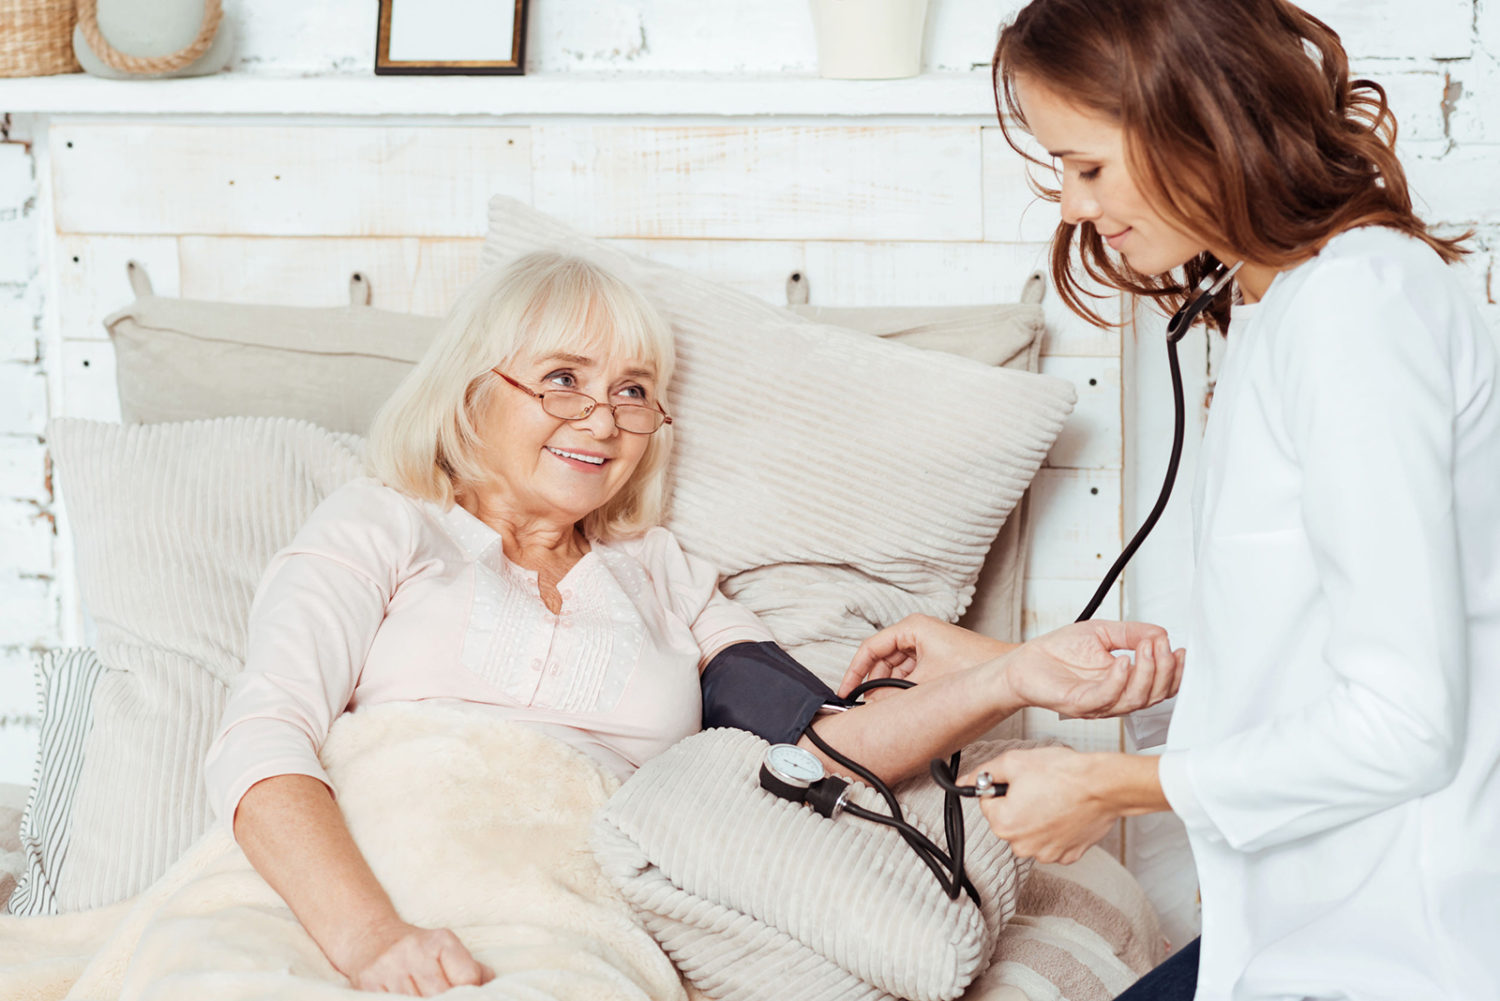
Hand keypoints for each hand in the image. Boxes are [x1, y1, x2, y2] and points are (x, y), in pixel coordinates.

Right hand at [343, 921, 493, 995]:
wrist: (372, 936)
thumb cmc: (418, 948)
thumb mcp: (447, 948)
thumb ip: (471, 968)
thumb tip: (491, 986)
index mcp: (440, 941)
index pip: (468, 978)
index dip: (471, 992)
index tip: (468, 994)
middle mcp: (414, 951)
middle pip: (442, 995)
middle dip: (449, 1000)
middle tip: (450, 997)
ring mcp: (389, 968)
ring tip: (428, 995)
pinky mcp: (368, 983)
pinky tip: (410, 999)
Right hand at [840, 614, 1014, 697]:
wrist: (1006, 671)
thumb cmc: (972, 667)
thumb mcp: (924, 683)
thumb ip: (893, 693)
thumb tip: (871, 705)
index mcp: (911, 627)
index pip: (870, 647)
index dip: (854, 671)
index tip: (846, 692)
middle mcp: (917, 631)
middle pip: (881, 658)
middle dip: (872, 682)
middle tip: (864, 706)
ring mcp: (927, 644)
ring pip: (895, 667)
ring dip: (888, 687)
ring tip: (882, 708)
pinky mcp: (936, 657)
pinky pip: (910, 671)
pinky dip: (902, 687)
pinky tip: (900, 704)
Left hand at [961, 746, 1117, 864]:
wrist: (1104, 786)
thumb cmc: (1064, 774)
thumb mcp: (1016, 762)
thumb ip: (985, 772)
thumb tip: (966, 779)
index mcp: (1004, 824)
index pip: (987, 803)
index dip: (1002, 787)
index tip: (1019, 781)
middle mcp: (1022, 845)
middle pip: (1008, 820)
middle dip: (1018, 803)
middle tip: (1039, 786)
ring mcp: (1046, 853)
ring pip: (1030, 831)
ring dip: (1037, 817)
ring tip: (1055, 798)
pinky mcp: (1067, 855)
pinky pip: (1052, 841)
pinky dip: (1056, 828)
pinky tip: (1066, 812)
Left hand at [995, 620, 1183, 717]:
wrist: (1024, 661)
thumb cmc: (1059, 651)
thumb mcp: (1101, 633)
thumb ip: (1131, 633)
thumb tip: (1160, 633)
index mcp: (1124, 684)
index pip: (1159, 686)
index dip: (1174, 672)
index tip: (1179, 650)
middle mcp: (1115, 698)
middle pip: (1153, 695)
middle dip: (1164, 670)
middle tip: (1162, 645)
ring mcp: (1098, 704)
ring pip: (1135, 699)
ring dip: (1147, 673)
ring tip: (1147, 648)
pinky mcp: (1079, 704)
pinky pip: (1106, 697)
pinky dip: (1119, 679)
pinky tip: (1123, 660)